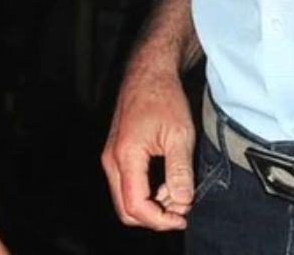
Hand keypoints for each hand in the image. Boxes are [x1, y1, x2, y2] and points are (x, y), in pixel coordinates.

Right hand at [100, 61, 195, 230]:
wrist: (149, 73)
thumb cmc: (164, 97)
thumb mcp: (180, 135)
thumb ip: (180, 172)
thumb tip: (182, 202)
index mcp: (126, 155)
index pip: (136, 206)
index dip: (160, 220)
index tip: (182, 217)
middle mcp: (111, 159)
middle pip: (125, 210)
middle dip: (154, 217)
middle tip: (180, 209)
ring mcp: (110, 156)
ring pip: (124, 199)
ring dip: (150, 206)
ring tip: (176, 192)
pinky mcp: (115, 152)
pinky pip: (125, 185)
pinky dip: (145, 193)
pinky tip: (165, 182)